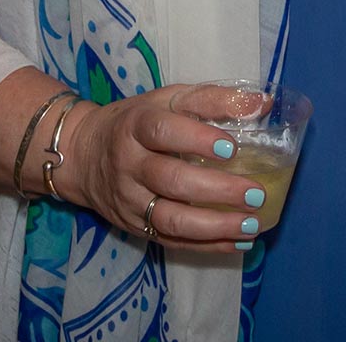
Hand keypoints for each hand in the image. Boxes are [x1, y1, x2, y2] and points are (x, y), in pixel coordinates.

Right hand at [54, 84, 272, 253]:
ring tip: (251, 225)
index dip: (196, 140)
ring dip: (214, 226)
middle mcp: (129, 165)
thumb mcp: (168, 99)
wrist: (83, 155)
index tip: (231, 147)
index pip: (162, 132)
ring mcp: (129, 201)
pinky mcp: (134, 227)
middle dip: (216, 189)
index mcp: (136, 126)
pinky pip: (170, 241)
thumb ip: (213, 99)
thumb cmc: (138, 121)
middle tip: (255, 193)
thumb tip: (262, 102)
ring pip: (169, 219)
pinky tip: (237, 242)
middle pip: (170, 180)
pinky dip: (206, 246)